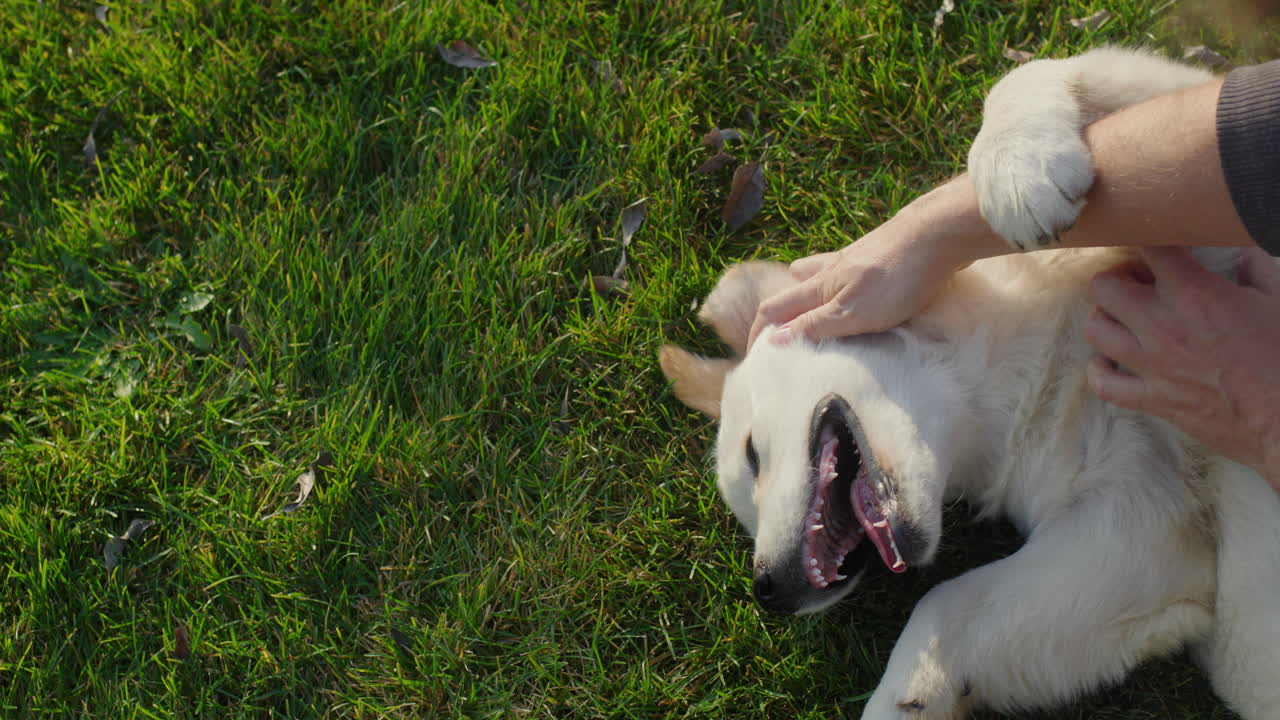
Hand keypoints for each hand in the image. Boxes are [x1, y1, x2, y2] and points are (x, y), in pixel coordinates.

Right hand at [747, 178, 1003, 346]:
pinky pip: (849, 267)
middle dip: (781, 306)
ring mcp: (855, 257)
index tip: (755, 354)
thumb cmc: (895, 278)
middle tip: (781, 327)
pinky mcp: (880, 251)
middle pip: (792, 285)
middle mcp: (830, 268)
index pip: (774, 309)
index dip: (760, 331)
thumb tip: (772, 339)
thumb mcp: (851, 314)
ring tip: (814, 303)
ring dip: (810, 287)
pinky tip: (859, 287)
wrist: (936, 233)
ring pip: (819, 271)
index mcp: (819, 287)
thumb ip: (813, 326)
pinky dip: (842, 279)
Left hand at [1085, 247, 1279, 485]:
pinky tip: (1111, 363)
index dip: (1146, 236)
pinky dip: (1101, 371)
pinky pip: (1104, 384)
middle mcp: (1163, 325)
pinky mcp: (1153, 399)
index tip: (1154, 241)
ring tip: (1125, 318)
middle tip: (1139, 283)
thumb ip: (1256, 267)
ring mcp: (1153, 364)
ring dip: (1105, 319)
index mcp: (1195, 293)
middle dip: (1117, 278)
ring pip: (1096, 330)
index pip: (1149, 247)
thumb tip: (1242, 251)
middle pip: (1103, 287)